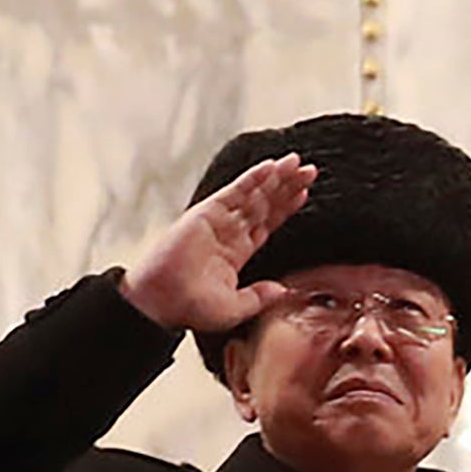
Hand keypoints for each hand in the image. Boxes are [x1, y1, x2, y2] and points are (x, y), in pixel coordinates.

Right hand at [117, 154, 313, 338]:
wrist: (161, 304)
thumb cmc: (190, 308)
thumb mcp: (236, 307)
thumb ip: (260, 296)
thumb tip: (282, 290)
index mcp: (236, 252)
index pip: (266, 223)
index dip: (285, 207)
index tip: (304, 193)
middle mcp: (227, 233)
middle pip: (263, 204)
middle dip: (286, 187)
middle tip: (309, 170)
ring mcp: (216, 222)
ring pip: (252, 194)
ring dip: (275, 178)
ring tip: (296, 163)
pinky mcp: (205, 214)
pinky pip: (234, 193)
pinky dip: (252, 179)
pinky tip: (270, 168)